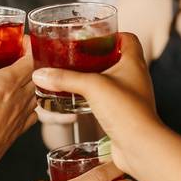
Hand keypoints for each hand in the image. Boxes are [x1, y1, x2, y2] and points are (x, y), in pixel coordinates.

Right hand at [0, 36, 36, 170]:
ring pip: (37, 94)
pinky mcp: (16, 132)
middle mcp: (18, 99)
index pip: (31, 60)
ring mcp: (19, 117)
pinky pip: (32, 114)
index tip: (24, 41)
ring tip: (21, 77)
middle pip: (37, 75)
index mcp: (5, 84)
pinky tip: (19, 104)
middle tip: (20, 56)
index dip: (31, 48)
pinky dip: (31, 105)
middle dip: (32, 63)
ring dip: (32, 84)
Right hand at [31, 32, 158, 176]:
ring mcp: (131, 97)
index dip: (113, 34)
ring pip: (112, 80)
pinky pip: (108, 100)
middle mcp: (136, 78)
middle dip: (98, 56)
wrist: (140, 146)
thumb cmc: (125, 110)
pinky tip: (79, 100)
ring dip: (95, 77)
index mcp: (134, 63)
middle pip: (118, 58)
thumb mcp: (91, 86)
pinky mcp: (124, 114)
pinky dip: (95, 97)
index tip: (93, 36)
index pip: (128, 39)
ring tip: (74, 75)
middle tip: (76, 55)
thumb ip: (65, 78)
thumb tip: (40, 74)